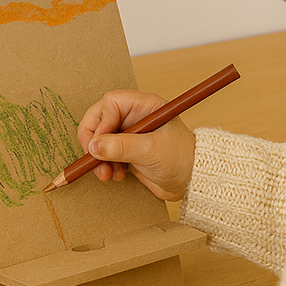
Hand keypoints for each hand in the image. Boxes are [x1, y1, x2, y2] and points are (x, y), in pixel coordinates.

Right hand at [77, 90, 194, 200]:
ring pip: (100, 138)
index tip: (100, 144)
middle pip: (100, 119)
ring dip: (99, 157)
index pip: (111, 103)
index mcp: (145, 106)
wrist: (192, 182)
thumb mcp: (151, 151)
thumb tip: (93, 146)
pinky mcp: (127, 150)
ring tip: (108, 174)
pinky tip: (116, 175)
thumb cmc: (182, 159)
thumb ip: (121, 147)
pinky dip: (104, 165)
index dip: (101, 123)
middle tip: (94, 160)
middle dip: (95, 142)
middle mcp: (135, 116)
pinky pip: (105, 153)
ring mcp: (130, 133)